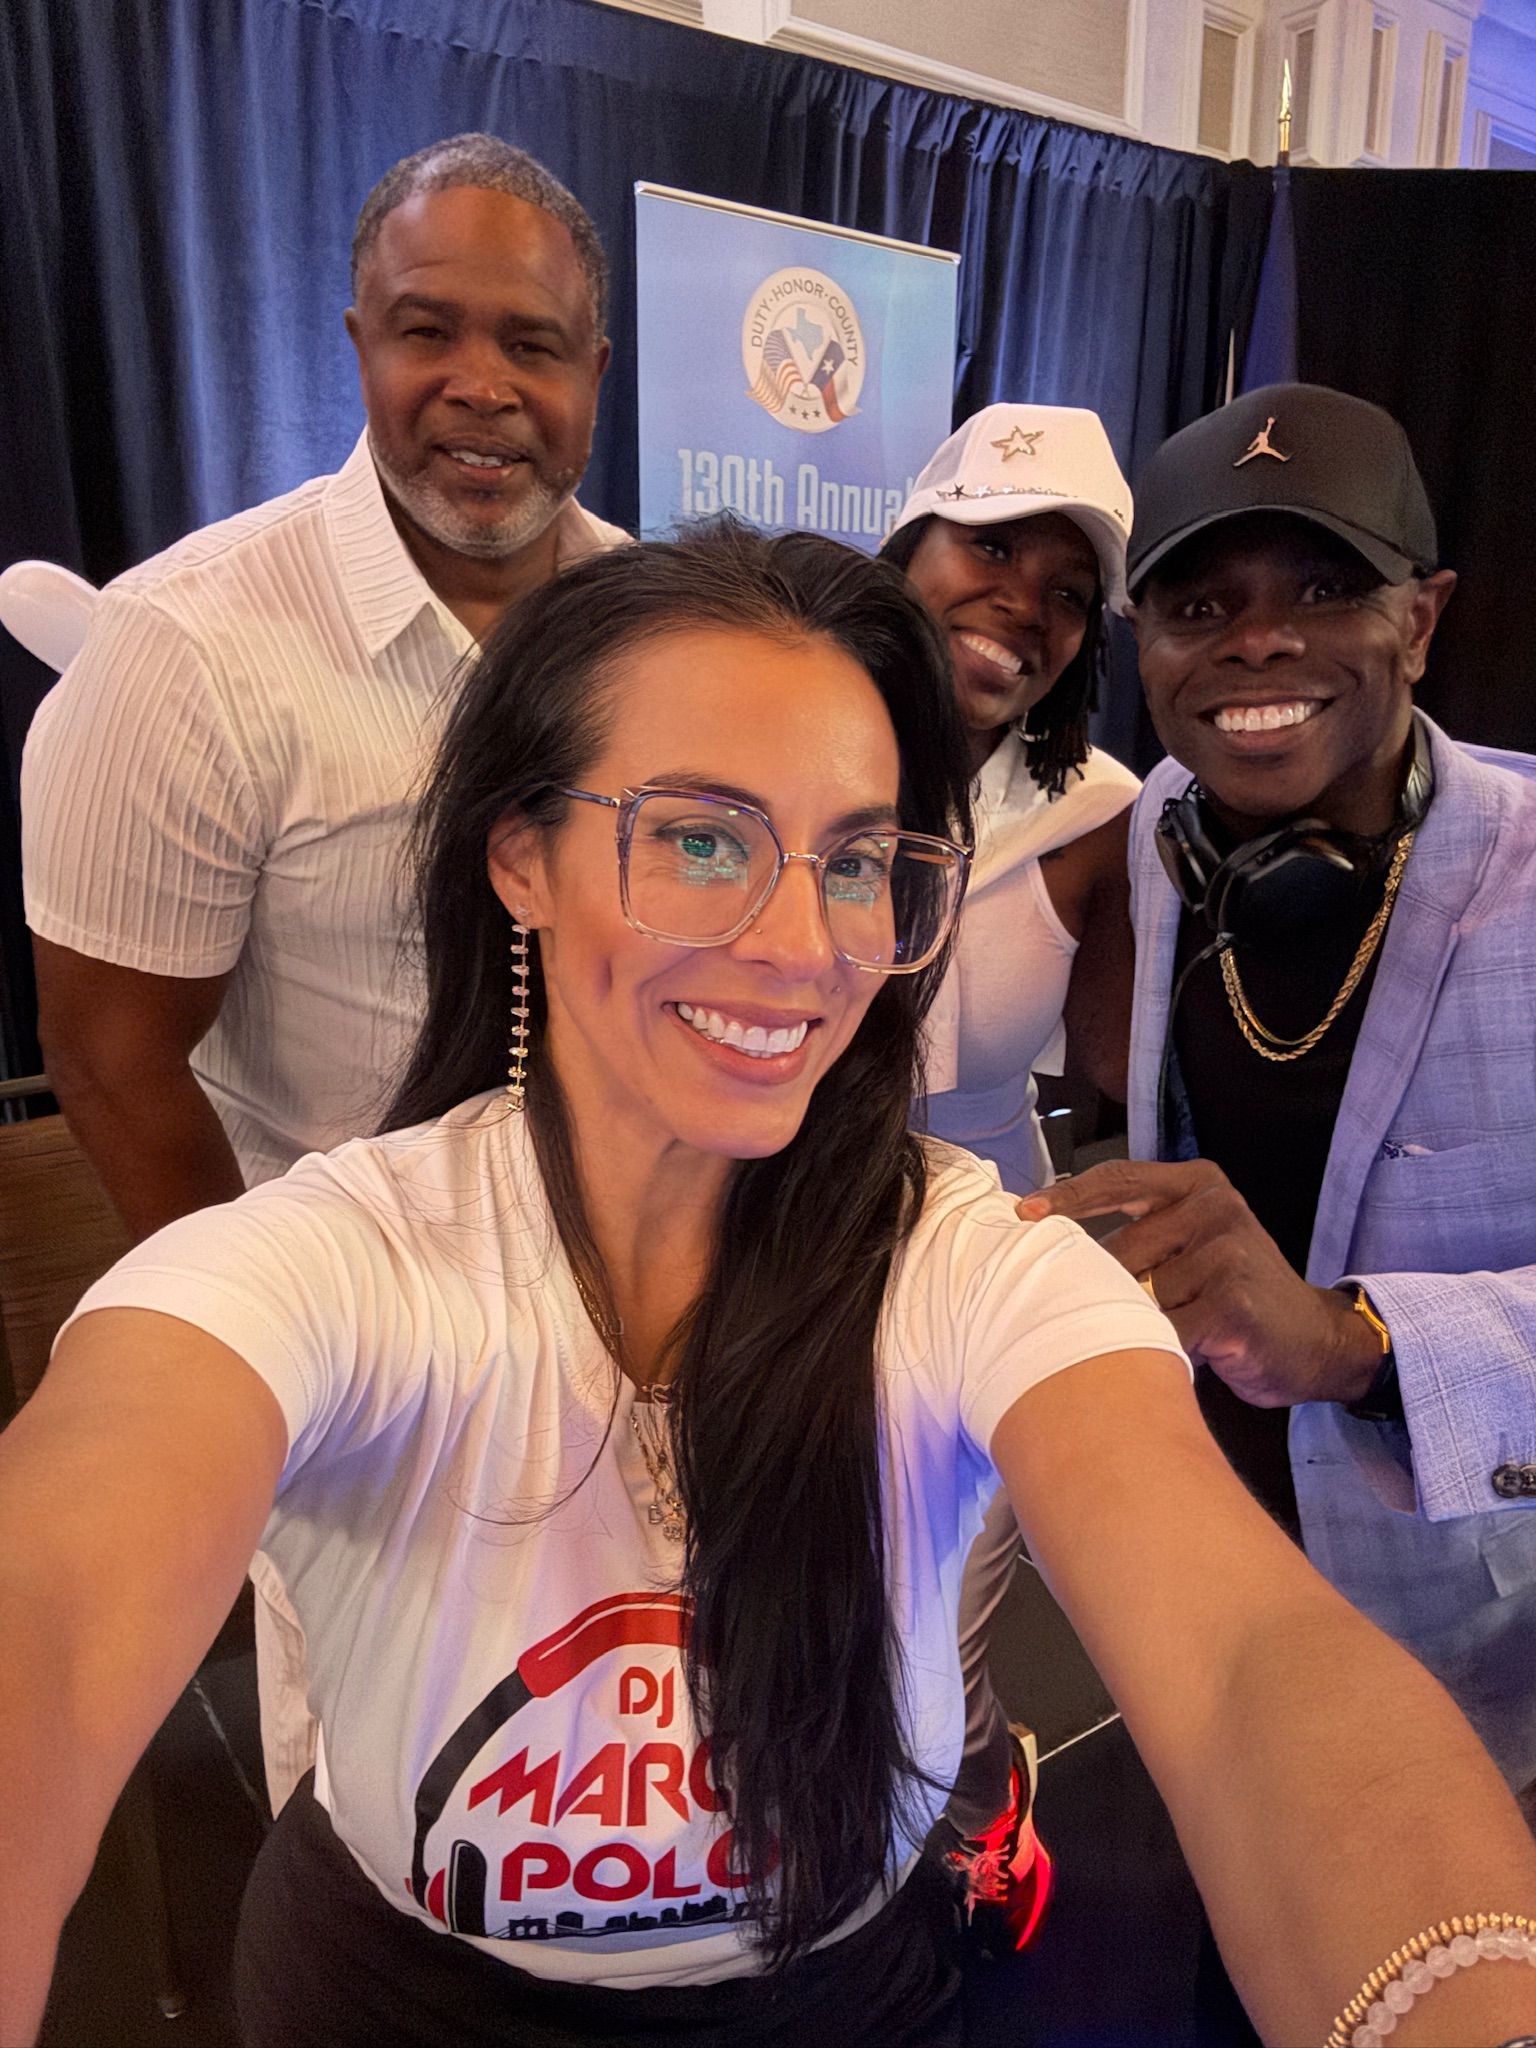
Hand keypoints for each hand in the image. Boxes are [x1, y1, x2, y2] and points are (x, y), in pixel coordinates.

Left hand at [1017, 1160, 1382, 1407]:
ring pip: (1139, 1298)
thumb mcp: (1195, 1245)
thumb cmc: (1237, 1295)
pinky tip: (1198, 1352)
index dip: (1067, 1198)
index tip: (1023, 1216)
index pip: (1118, 1178)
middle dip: (1111, 1294)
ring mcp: (1227, 1254)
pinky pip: (1164, 1334)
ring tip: (1185, 1332)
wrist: (1315, 1342)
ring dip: (1148, 1326)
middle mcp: (1216, 1208)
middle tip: (1130, 1319)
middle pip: (1119, 1252)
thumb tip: (1054, 1245)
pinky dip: (1167, 1352)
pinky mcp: (1232, 1303)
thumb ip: (1142, 1233)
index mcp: (1200, 1184)